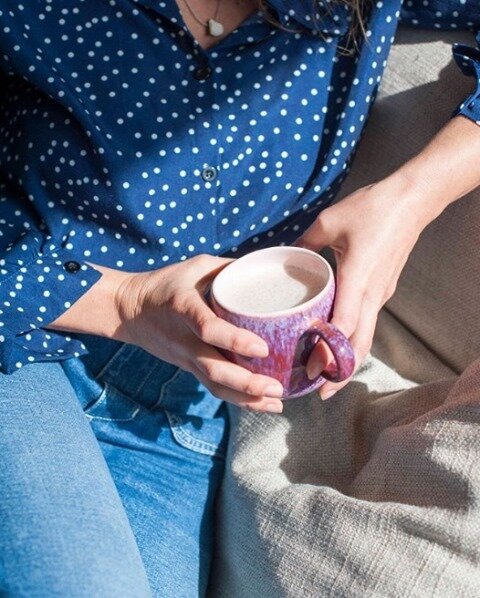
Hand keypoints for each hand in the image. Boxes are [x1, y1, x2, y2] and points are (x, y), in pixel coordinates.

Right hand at [113, 254, 283, 412]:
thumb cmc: (166, 283)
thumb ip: (229, 268)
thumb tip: (268, 268)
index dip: (235, 340)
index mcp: (184, 308)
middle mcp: (184, 339)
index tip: (262, 348)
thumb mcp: (196, 266)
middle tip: (277, 388)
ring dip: (245, 398)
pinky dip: (237, 398)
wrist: (128, 310)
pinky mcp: (188, 368)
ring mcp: (185, 358)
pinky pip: (212, 387)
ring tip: (276, 405)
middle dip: (246, 383)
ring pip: (214, 384)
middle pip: (214, 368)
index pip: (208, 328)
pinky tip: (261, 403)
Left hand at [294, 178, 429, 399]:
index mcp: (358, 279)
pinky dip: (354, 339)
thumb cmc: (373, 208)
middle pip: (360, 343)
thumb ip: (304, 242)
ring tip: (327, 375)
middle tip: (320, 392)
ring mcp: (382, 293)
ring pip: (366, 336)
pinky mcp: (384, 289)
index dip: (328, 351)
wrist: (413, 199)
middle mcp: (373, 294)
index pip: (344, 325)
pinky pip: (369, 321)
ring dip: (348, 359)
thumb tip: (283, 255)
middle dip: (341, 371)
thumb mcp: (329, 221)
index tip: (312, 371)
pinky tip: (337, 342)